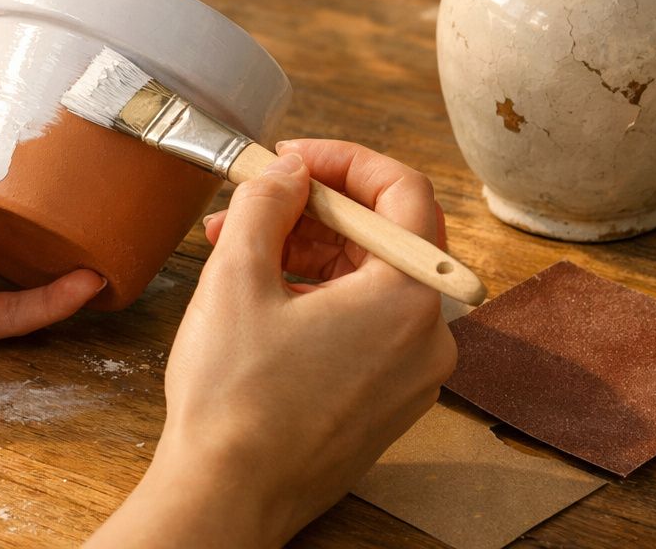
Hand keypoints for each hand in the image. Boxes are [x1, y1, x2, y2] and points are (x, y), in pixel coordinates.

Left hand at [0, 33, 104, 377]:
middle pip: (5, 198)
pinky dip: (54, 301)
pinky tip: (92, 281)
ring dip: (62, 244)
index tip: (63, 100)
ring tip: (111, 221)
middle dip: (50, 183)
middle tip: (103, 158)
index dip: (12, 121)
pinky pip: (15, 313)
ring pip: (20, 256)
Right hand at [89, 139, 456, 547]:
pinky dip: (317, 297)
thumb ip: (269, 204)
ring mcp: (410, 377)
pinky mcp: (385, 403)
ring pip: (368, 283)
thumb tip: (289, 172)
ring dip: (306, 253)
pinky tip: (260, 298)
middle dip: (312, 211)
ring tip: (234, 250)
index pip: (403, 192)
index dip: (344, 161)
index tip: (291, 158)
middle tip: (250, 202)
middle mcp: (428, 339)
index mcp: (408, 299)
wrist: (227, 496)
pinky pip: (364, 326)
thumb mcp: (238, 275)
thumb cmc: (235, 396)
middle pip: (384, 239)